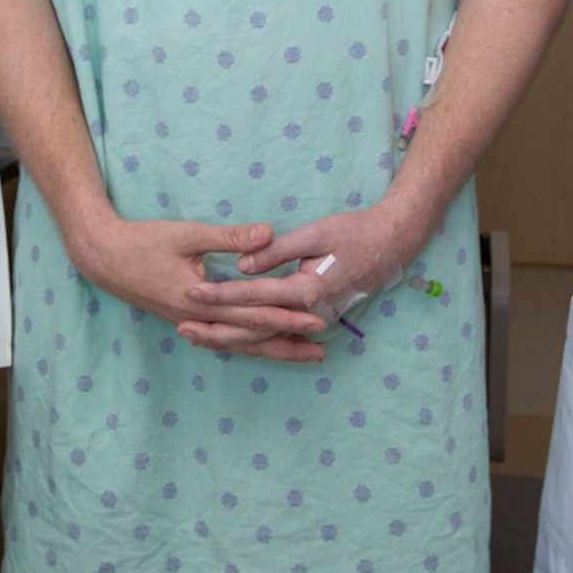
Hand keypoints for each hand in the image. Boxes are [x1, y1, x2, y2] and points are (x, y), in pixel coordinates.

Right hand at [72, 216, 328, 361]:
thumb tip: (268, 233)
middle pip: (251, 339)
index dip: (287, 316)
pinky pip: (224, 339)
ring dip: (271, 349)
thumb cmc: (144, 242)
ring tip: (302, 354)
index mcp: (202, 301)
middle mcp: (199, 320)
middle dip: (287, 343)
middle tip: (322, 349)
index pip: (253, 312)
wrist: (104, 258)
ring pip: (238, 344)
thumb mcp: (187, 234)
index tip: (317, 319)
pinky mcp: (187, 320)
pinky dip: (247, 343)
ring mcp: (192, 324)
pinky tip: (262, 345)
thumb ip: (229, 237)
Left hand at [179, 200, 437, 347]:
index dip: (220, 294)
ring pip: (264, 336)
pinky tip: (230, 339)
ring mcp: (313, 319)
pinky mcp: (314, 316)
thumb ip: (276, 252)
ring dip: (231, 339)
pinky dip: (253, 337)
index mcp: (306, 290)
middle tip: (181, 329)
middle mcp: (308, 312)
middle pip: (254, 328)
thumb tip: (242, 265)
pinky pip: (277, 332)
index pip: (253, 296)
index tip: (191, 290)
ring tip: (196, 339)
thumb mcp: (313, 235)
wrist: (391, 245)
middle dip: (217, 329)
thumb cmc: (353, 233)